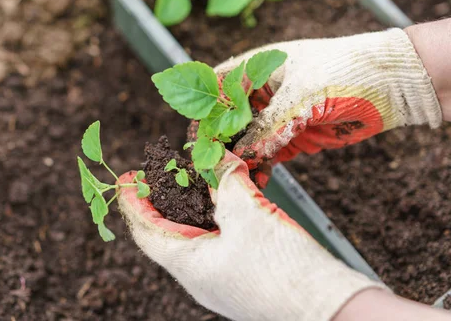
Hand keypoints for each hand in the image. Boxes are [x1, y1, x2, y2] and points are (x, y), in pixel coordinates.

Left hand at [118, 151, 382, 320]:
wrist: (334, 311)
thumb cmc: (285, 271)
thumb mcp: (248, 215)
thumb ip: (226, 181)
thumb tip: (216, 155)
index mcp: (189, 265)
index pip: (146, 231)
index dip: (134, 202)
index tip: (128, 177)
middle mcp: (201, 274)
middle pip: (172, 230)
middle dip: (168, 196)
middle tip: (167, 169)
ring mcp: (225, 276)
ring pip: (203, 231)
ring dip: (203, 200)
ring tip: (204, 173)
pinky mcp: (249, 274)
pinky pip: (228, 236)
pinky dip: (229, 211)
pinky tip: (242, 190)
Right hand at [214, 28, 441, 168]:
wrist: (394, 84)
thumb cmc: (345, 71)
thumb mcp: (301, 97)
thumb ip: (268, 126)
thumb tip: (239, 155)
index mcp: (258, 66)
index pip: (217, 87)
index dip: (203, 111)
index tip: (197, 137)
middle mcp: (262, 91)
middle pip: (227, 118)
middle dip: (218, 142)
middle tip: (211, 168)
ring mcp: (278, 114)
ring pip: (246, 140)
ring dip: (238, 159)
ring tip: (231, 180)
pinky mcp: (294, 135)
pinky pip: (268, 153)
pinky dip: (260, 167)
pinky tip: (255, 180)